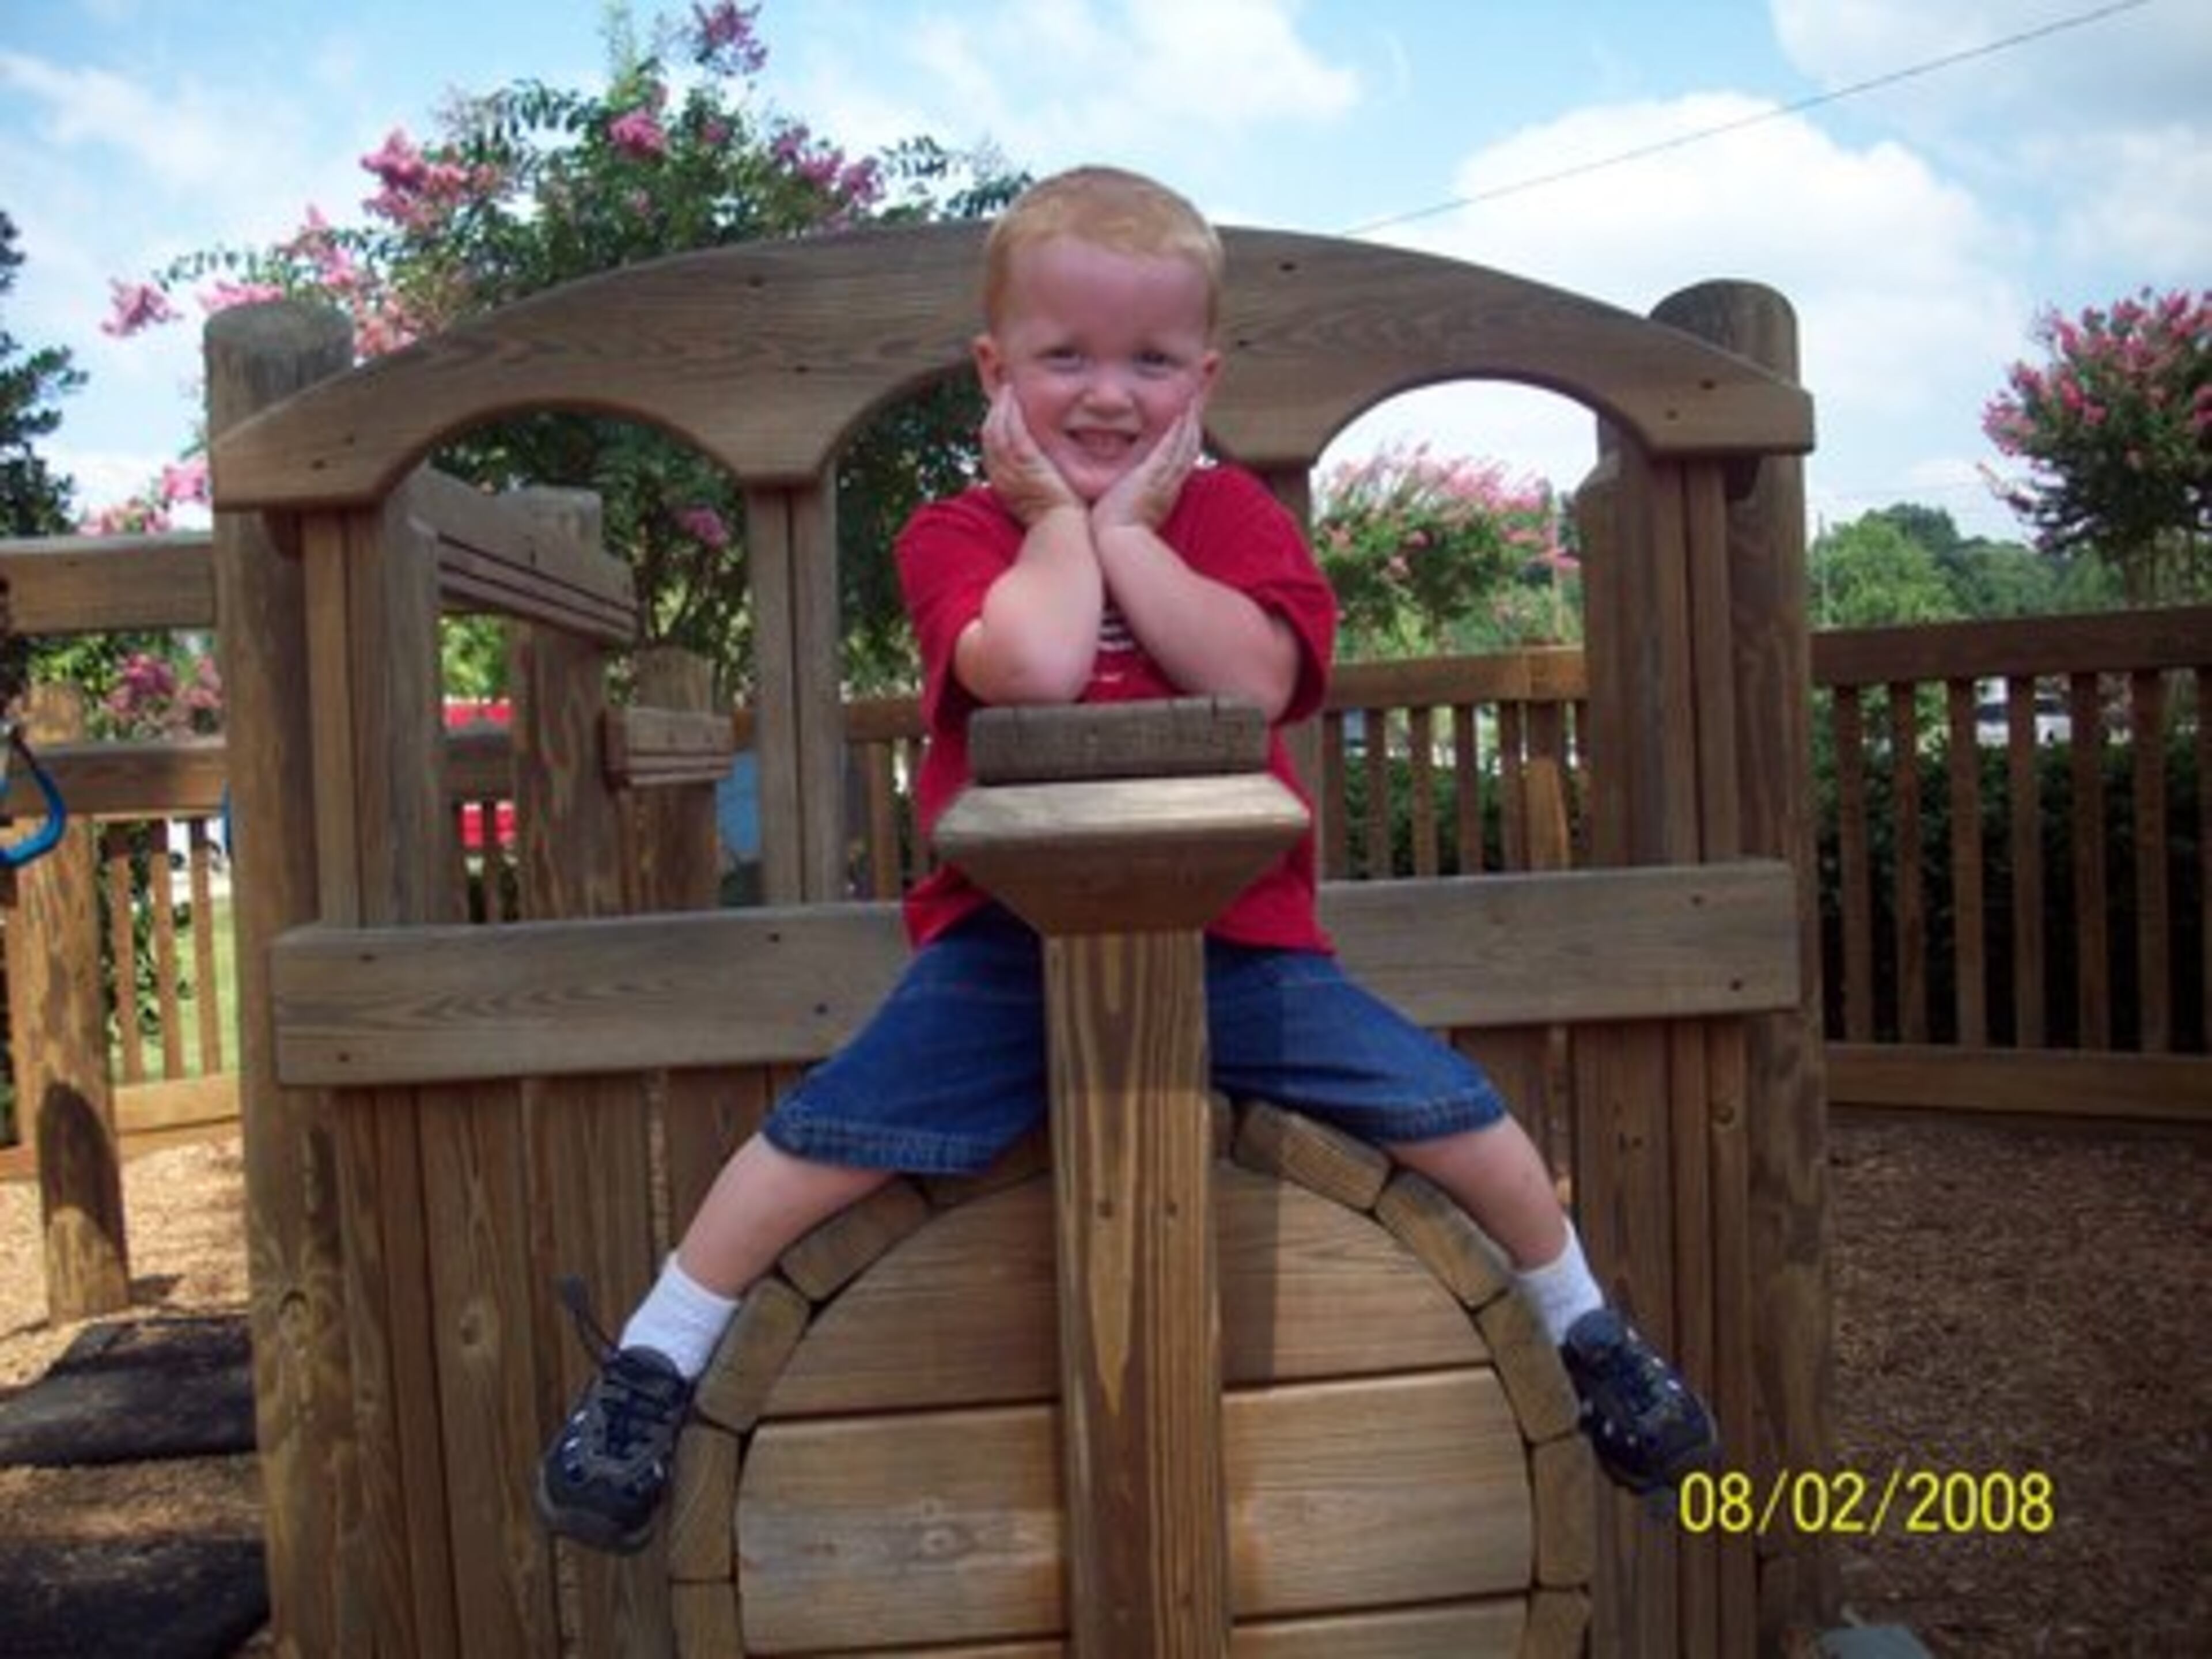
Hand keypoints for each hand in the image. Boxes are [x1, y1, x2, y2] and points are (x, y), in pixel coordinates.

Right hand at [981, 389, 1082, 527]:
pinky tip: (1013, 397)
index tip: (1001, 409)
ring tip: (1007, 388)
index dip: (994, 427)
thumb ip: (1037, 479)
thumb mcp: (1041, 495)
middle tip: (1002, 389)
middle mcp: (1002, 476)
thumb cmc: (1059, 519)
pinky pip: (1013, 433)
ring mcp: (1012, 471)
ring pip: (996, 432)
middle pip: (990, 437)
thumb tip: (1045, 469)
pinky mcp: (1026, 465)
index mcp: (1004, 484)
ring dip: (1000, 407)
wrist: (1064, 531)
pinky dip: (1009, 413)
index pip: (993, 450)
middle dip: (994, 412)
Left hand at [1092, 399, 1203, 536]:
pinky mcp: (1152, 475)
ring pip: (1184, 446)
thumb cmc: (1113, 534)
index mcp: (1162, 493)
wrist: (1114, 543)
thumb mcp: (1123, 512)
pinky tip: (1183, 414)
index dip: (1186, 442)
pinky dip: (1178, 431)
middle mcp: (1168, 485)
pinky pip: (1170, 448)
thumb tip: (1116, 494)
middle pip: (1188, 449)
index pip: (1179, 461)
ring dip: (1191, 422)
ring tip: (1197, 399)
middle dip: (1194, 426)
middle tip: (1200, 402)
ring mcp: (1162, 480)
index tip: (1189, 424)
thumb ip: (1124, 499)